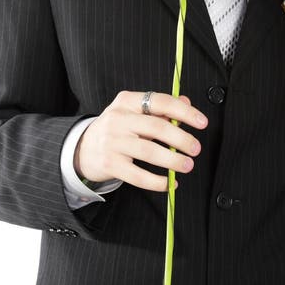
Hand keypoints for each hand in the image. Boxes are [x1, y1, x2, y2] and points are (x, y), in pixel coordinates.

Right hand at [74, 91, 207, 191]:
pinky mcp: (110, 164)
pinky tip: (169, 182)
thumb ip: (161, 108)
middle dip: (181, 139)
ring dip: (173, 160)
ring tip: (187, 165)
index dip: (184, 112)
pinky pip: (138, 175)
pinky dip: (157, 181)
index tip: (202, 122)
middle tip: (196, 148)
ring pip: (149, 152)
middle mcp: (118, 118)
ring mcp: (112, 142)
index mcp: (127, 101)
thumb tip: (186, 103)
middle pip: (157, 128)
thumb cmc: (117, 128)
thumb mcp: (134, 111)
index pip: (160, 101)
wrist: (82, 148)